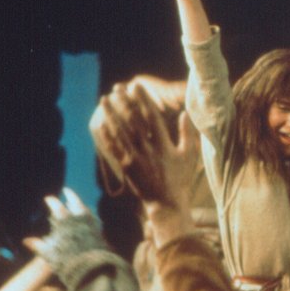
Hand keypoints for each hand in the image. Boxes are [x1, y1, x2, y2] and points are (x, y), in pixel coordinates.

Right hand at [23, 189, 107, 282]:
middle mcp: (79, 218)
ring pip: (85, 209)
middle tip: (66, 191)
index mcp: (65, 221)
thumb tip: (25, 241)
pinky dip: (88, 214)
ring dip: (80, 204)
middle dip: (70, 195)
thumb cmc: (67, 260)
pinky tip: (88, 216)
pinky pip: (93, 218)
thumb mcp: (49, 253)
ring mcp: (90, 223)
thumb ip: (38, 245)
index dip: (52, 201)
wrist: (90, 268)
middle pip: (75, 202)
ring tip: (76, 202)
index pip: (57, 206)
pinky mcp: (99, 230)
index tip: (48, 198)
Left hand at [95, 81, 198, 208]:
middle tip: (117, 88)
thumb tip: (184, 114)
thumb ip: (187, 134)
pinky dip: (106, 135)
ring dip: (111, 114)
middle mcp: (148, 149)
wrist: (166, 203)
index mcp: (163, 144)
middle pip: (133, 120)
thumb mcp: (189, 156)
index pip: (151, 117)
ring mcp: (135, 158)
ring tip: (104, 100)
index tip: (136, 87)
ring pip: (120, 131)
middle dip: (124, 102)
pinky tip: (100, 123)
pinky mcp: (126, 167)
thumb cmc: (180, 179)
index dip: (143, 100)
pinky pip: (114, 148)